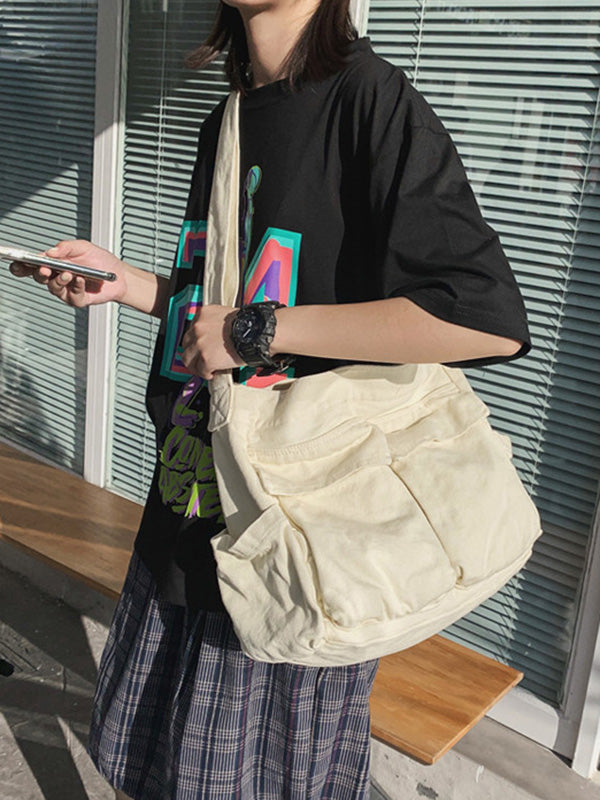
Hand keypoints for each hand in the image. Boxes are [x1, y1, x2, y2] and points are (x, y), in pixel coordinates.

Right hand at [9, 239, 128, 307]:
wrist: (119, 275)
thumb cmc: (100, 260)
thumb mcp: (83, 247)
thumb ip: (66, 247)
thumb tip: (49, 252)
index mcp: (54, 262)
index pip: (32, 264)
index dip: (22, 265)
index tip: (19, 263)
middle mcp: (56, 276)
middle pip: (38, 277)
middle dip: (40, 273)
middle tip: (45, 268)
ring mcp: (65, 289)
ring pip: (53, 287)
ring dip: (59, 280)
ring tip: (69, 274)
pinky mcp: (76, 299)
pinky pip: (71, 295)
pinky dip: (76, 287)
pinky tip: (81, 280)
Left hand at [181, 305, 243, 379]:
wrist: (257, 333)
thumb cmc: (248, 326)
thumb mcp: (226, 316)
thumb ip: (214, 325)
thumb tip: (212, 338)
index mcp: (203, 314)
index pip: (191, 330)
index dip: (196, 341)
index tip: (200, 347)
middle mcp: (198, 327)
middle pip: (186, 344)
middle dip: (193, 354)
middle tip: (200, 360)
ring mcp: (200, 343)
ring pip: (188, 359)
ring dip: (196, 366)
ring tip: (205, 369)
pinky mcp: (206, 358)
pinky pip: (201, 371)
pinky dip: (206, 374)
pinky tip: (213, 373)